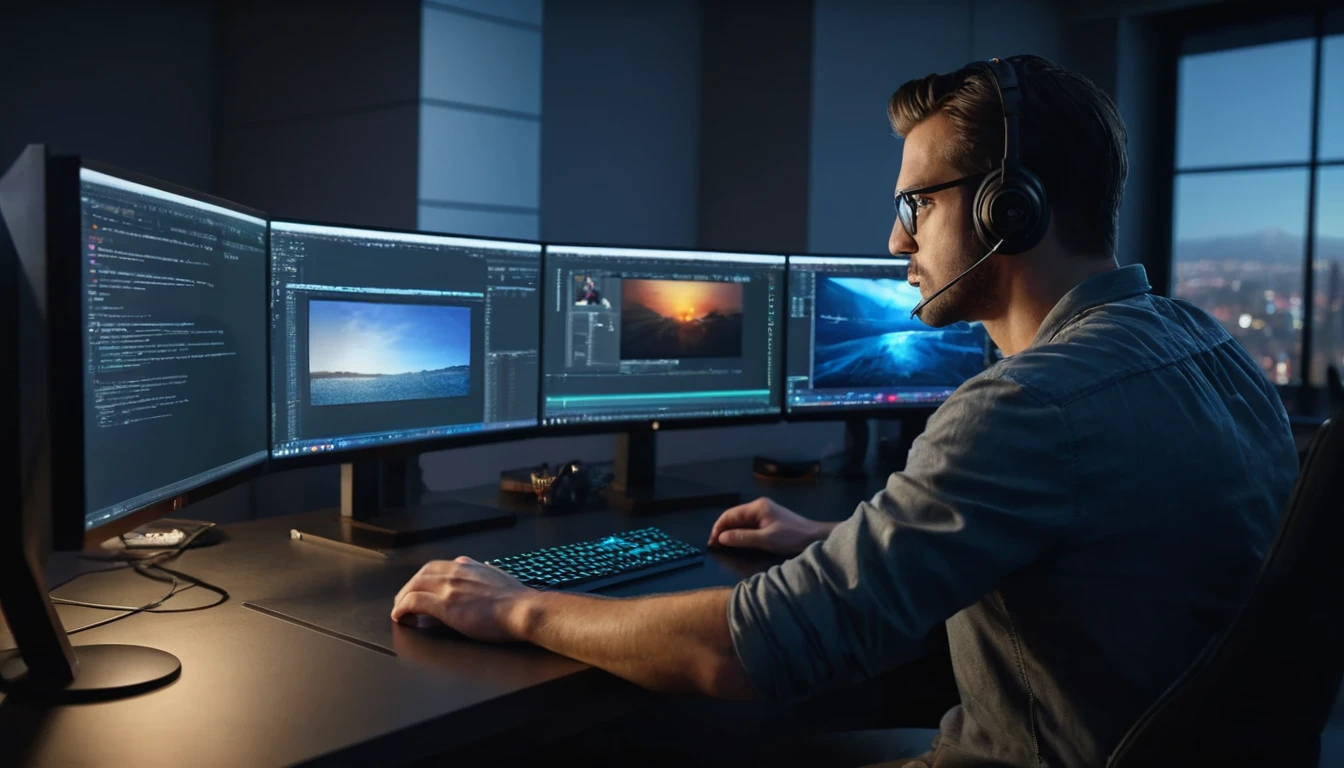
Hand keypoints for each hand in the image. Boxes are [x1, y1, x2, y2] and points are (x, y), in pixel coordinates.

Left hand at [391, 556, 535, 641]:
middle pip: (421, 575)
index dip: (423, 578)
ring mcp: (449, 588)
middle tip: (403, 601)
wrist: (523, 610)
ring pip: (414, 586)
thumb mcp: (496, 575)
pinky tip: (400, 617)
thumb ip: (478, 570)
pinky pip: (413, 602)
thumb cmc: (516, 599)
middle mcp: (455, 572)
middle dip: (408, 587)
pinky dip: (402, 608)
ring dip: (402, 598)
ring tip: (399, 611)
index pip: (435, 567)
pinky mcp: (445, 605)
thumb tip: (467, 565)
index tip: (420, 589)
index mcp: (467, 566)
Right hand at [707, 497, 831, 555]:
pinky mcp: (769, 521)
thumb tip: (721, 538)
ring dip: (731, 533)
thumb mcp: (766, 539)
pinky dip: (740, 534)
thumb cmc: (792, 537)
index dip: (718, 528)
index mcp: (757, 507)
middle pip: (734, 517)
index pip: (730, 515)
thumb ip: (742, 538)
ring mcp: (764, 513)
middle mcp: (759, 507)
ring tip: (722, 546)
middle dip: (722, 531)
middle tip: (714, 546)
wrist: (815, 537)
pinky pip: (749, 526)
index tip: (711, 543)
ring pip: (741, 522)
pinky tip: (737, 542)